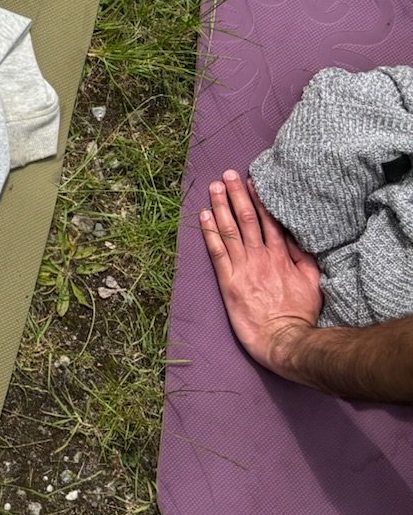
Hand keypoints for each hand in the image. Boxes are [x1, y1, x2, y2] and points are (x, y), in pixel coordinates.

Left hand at [200, 168, 322, 375]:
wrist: (284, 340)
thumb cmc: (300, 314)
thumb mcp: (312, 282)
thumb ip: (303, 257)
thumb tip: (296, 236)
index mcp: (281, 256)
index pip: (268, 221)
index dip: (258, 200)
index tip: (251, 182)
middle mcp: (261, 257)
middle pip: (247, 219)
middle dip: (237, 194)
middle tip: (227, 174)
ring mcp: (243, 268)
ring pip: (230, 230)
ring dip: (221, 206)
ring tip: (214, 187)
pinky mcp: (228, 282)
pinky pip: (217, 251)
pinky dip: (209, 232)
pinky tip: (203, 216)